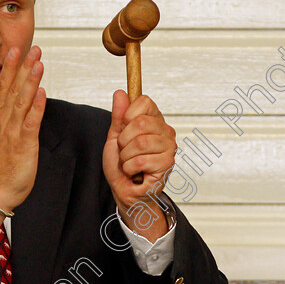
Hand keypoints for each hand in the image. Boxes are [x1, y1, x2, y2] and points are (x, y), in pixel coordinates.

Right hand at [0, 45, 45, 211]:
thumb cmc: (4, 169)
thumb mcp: (6, 139)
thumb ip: (13, 120)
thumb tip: (23, 105)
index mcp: (0, 120)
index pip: (4, 88)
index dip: (11, 68)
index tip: (16, 51)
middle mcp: (5, 122)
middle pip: (13, 89)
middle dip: (22, 67)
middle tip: (32, 48)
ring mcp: (13, 132)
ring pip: (21, 101)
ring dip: (30, 81)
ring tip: (38, 63)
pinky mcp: (23, 144)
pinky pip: (30, 122)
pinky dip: (36, 107)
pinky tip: (41, 93)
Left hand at [102, 90, 176, 237]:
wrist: (124, 190)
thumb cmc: (122, 165)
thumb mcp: (115, 137)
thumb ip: (119, 116)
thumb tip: (120, 93)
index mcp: (154, 121)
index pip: (144, 101)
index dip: (127, 115)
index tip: (124, 130)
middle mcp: (165, 132)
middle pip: (140, 122)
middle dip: (124, 140)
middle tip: (125, 151)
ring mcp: (169, 148)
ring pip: (140, 143)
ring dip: (126, 156)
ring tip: (130, 163)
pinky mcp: (167, 165)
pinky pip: (140, 161)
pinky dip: (129, 169)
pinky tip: (135, 173)